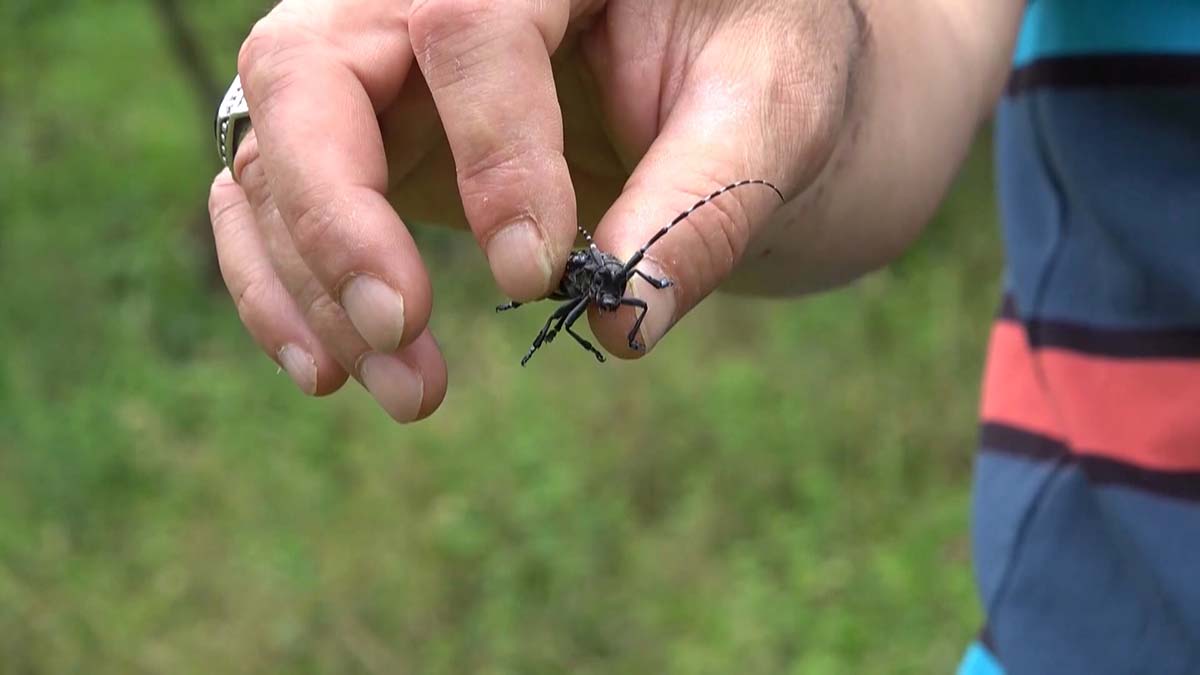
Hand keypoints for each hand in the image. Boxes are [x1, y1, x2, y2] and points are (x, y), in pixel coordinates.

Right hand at [208, 0, 864, 421]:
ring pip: (275, 152)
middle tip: (403, 330)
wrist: (713, 72)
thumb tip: (625, 323)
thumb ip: (704, 200)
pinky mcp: (357, 137)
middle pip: (308, 73)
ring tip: (408, 391)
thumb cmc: (746, 63)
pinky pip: (271, 199)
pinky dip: (278, 287)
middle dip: (340, 220)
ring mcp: (370, 62)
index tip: (535, 271)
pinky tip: (326, 370)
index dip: (492, 150)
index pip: (469, 22)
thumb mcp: (769, 108)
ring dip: (312, 287)